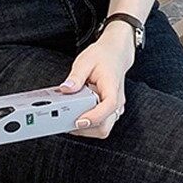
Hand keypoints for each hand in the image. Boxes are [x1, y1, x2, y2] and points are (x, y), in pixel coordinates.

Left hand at [59, 23, 135, 138]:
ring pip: (103, 128)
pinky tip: (76, 114)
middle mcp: (116, 102)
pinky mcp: (109, 110)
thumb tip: (66, 89)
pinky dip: (88, 123)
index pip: (108, 107)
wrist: (115, 54)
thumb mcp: (85, 61)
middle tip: (67, 121)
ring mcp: (114, 108)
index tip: (79, 121)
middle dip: (85, 128)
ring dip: (86, 128)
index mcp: (112, 88)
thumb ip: (75, 76)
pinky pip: (100, 123)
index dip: (93, 117)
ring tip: (69, 117)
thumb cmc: (102, 57)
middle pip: (105, 126)